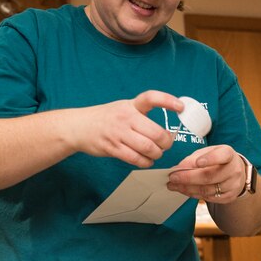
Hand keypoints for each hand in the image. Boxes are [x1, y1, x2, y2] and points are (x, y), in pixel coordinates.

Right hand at [68, 90, 182, 166]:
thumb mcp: (124, 108)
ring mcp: (118, 133)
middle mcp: (126, 117)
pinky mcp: (112, 148)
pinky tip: (145, 160)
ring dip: (156, 154)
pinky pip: (136, 159)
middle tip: (166, 144)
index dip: (168, 101)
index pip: (151, 98)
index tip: (181, 107)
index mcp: (131, 105)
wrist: (79, 127)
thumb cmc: (107, 118)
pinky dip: (145, 162)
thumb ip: (142, 115)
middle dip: (166, 143)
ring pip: (148, 148)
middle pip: (156, 133)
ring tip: (155, 153)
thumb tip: (167, 132)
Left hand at [166, 145, 245, 202]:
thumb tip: (178, 169)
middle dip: (188, 178)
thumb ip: (193, 159)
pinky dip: (193, 194)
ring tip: (174, 185)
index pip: (222, 156)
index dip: (210, 159)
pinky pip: (208, 198)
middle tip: (173, 177)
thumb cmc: (217, 160)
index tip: (198, 162)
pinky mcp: (229, 197)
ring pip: (206, 190)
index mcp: (228, 154)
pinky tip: (185, 190)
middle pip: (209, 176)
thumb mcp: (207, 152)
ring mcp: (233, 185)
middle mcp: (234, 170)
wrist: (234, 172)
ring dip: (187, 188)